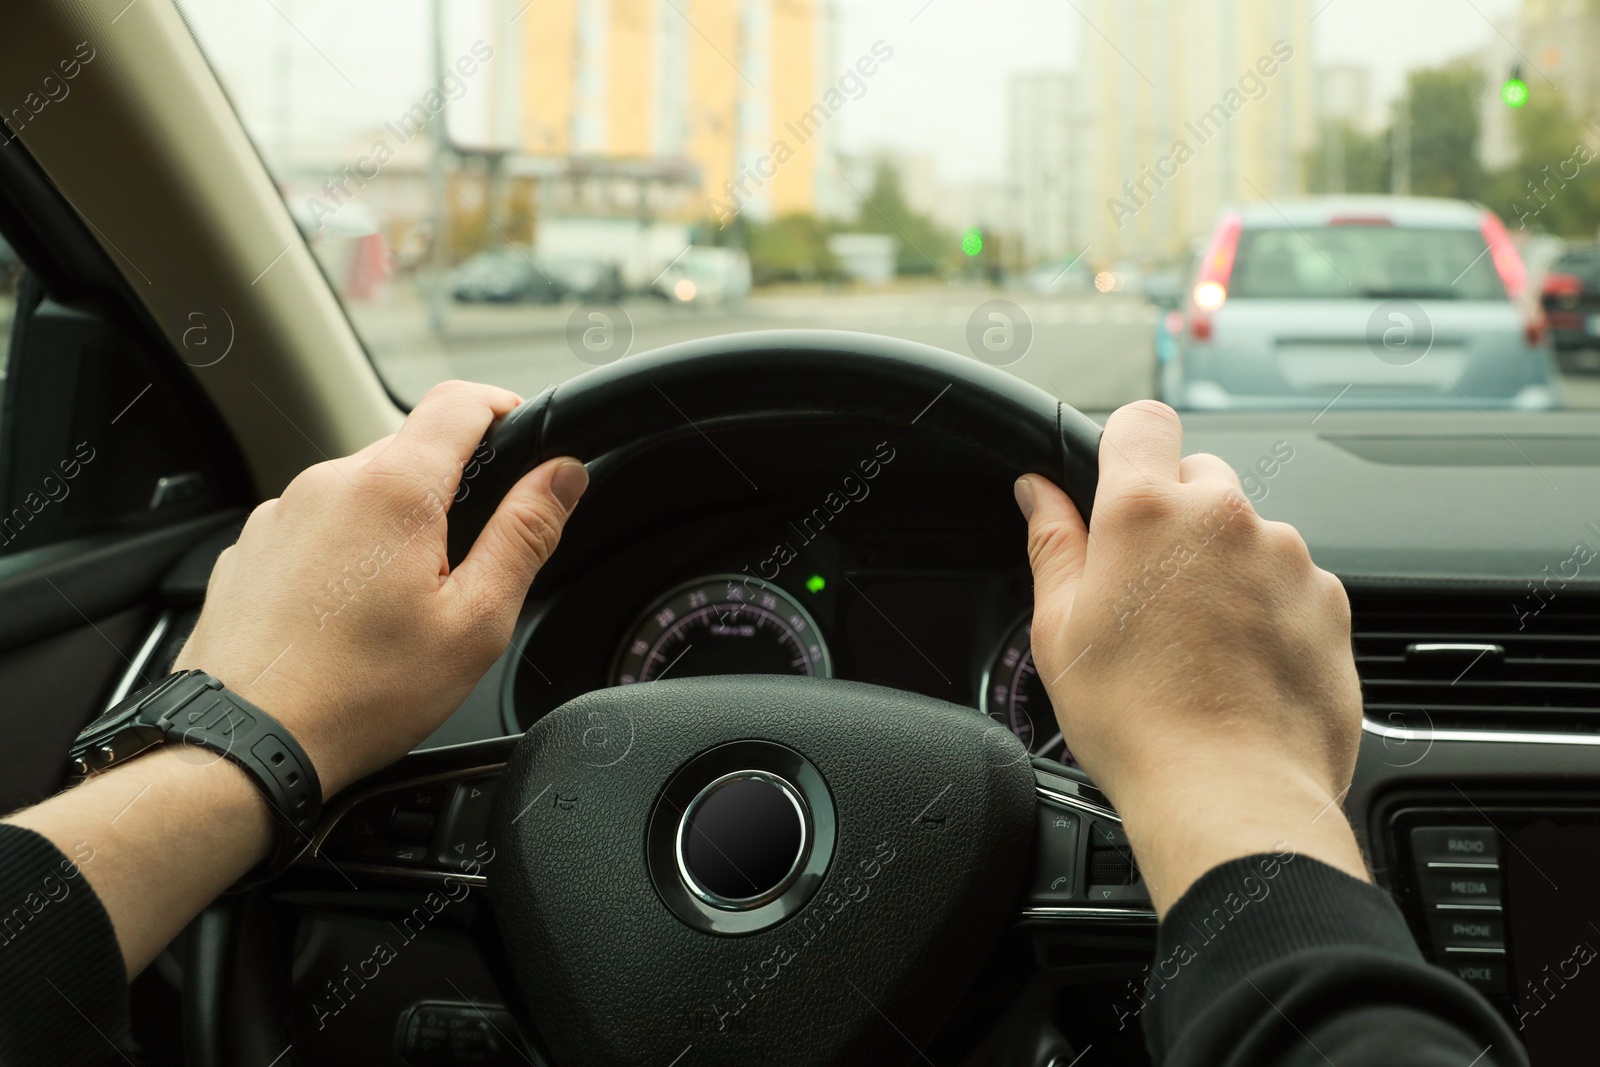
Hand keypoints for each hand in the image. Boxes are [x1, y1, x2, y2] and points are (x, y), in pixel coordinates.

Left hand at [173, 381, 588, 797]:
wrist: (245, 745)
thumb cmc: (360, 695)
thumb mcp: (475, 622)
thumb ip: (526, 535)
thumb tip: (562, 476)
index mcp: (393, 488)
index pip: (460, 401)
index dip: (503, 408)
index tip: (522, 435)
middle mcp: (328, 483)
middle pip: (410, 453)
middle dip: (449, 495)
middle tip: (465, 571)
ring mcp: (280, 514)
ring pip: (361, 495)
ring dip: (393, 531)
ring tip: (398, 613)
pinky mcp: (249, 548)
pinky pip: (316, 530)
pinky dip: (343, 558)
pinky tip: (347, 622)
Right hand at [1014, 400, 1365, 912]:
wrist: (1231, 795)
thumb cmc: (1138, 722)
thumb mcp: (1060, 630)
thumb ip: (1053, 543)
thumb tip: (1039, 494)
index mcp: (1149, 512)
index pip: (1142, 420)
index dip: (1126, 446)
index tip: (1116, 483)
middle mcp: (1226, 518)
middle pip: (1198, 478)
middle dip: (1173, 520)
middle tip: (1145, 594)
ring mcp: (1288, 558)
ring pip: (1247, 534)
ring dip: (1223, 567)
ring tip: (1194, 644)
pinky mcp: (1331, 602)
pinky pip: (1290, 581)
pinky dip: (1266, 608)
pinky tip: (1237, 664)